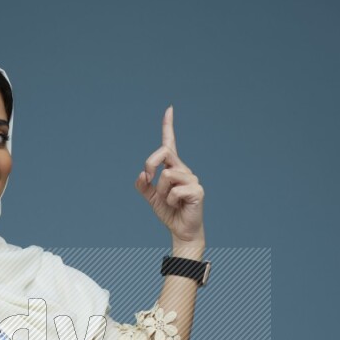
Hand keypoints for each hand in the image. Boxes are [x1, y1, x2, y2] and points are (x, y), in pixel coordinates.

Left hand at [134, 105, 205, 255]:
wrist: (181, 230)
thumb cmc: (169, 212)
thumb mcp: (151, 197)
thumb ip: (144, 185)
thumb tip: (143, 175)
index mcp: (173, 167)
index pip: (170, 143)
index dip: (168, 126)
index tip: (169, 109)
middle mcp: (184, 169)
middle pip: (164, 152)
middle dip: (150, 164)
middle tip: (148, 180)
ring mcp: (192, 178)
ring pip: (167, 175)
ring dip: (162, 192)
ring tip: (170, 201)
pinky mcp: (197, 190)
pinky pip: (174, 190)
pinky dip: (170, 200)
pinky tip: (178, 205)